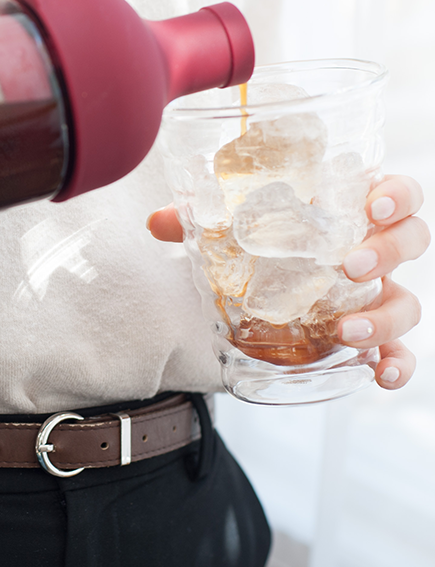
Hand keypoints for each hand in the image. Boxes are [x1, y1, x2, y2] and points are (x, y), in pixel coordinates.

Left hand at [147, 175, 429, 389]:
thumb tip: (158, 222)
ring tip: (346, 330)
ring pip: (407, 300)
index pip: (393, 191)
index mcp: (345, 211)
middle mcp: (369, 249)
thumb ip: (195, 222)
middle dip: (387, 251)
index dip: (396, 193)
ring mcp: (374, 294)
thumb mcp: (229, 231)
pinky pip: (399, 350)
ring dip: (385, 317)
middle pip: (410, 240)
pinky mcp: (368, 335)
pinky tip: (380, 375)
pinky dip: (397, 363)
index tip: (374, 203)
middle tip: (348, 265)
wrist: (260, 291)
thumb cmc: (259, 245)